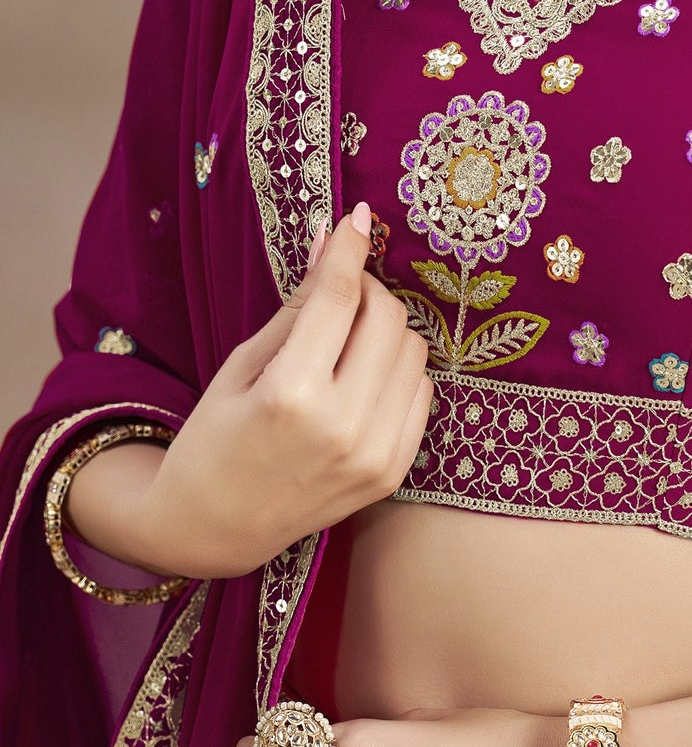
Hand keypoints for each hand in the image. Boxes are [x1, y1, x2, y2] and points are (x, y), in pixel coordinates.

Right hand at [133, 201, 432, 580]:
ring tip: (346, 343)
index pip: (340, 299)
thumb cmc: (215, 437)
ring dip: (386, 330)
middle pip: (388, 318)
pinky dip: (398, 371)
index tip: (356, 219)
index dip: (350, 250)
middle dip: (367, 291)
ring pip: (414, 350)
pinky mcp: (393, 472)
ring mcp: (374, 454)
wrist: (215, 527)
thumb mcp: (243, 363)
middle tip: (341, 294)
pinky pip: (421, 391)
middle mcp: (342, 426)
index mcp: (292, 395)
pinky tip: (362, 378)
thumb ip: (298, 305)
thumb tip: (331, 240)